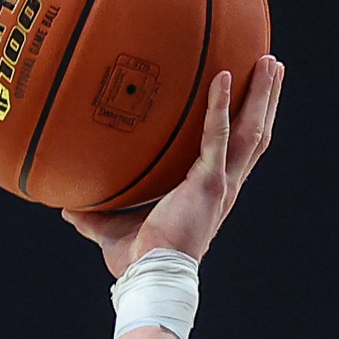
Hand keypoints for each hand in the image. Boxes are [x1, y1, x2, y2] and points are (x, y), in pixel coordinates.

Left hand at [63, 55, 282, 275]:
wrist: (149, 277)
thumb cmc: (137, 262)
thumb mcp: (113, 231)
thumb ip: (94, 216)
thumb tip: (66, 208)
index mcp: (211, 193)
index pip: (238, 152)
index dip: (247, 122)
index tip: (251, 95)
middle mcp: (225, 186)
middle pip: (255, 134)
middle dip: (265, 99)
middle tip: (271, 65)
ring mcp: (220, 184)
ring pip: (251, 131)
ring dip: (261, 94)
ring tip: (268, 61)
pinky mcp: (209, 184)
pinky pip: (217, 136)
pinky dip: (219, 106)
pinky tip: (221, 76)